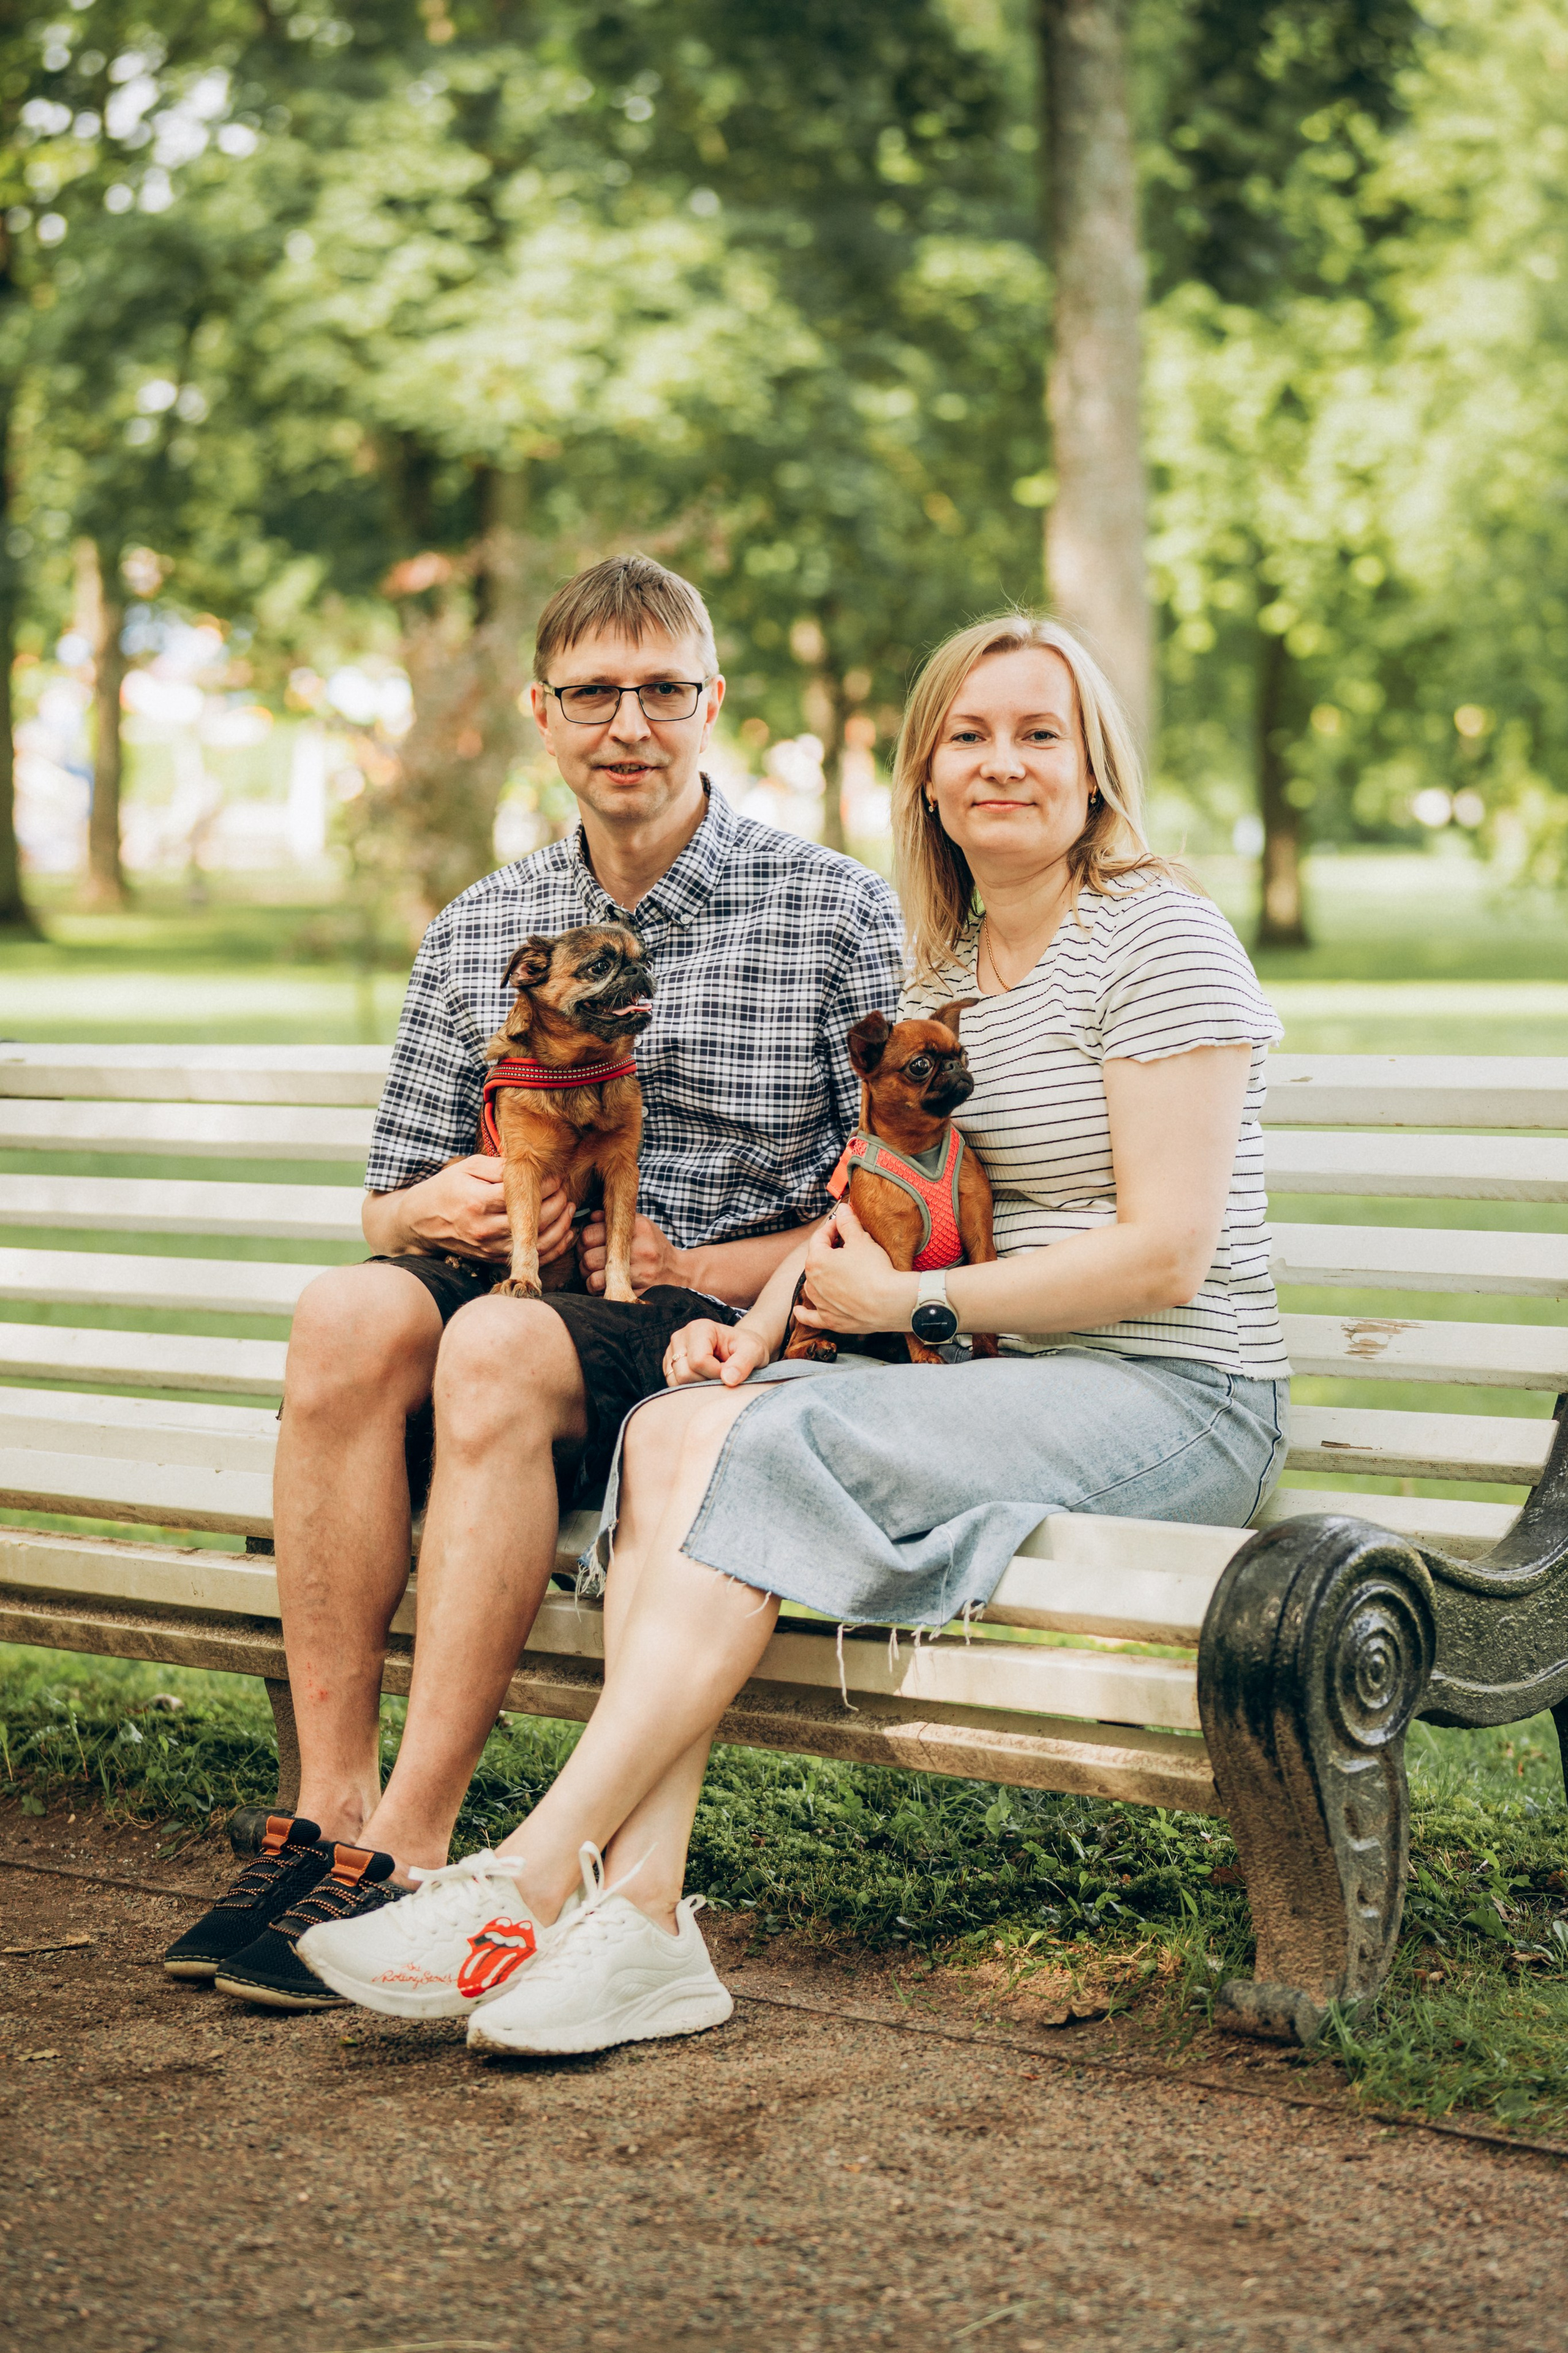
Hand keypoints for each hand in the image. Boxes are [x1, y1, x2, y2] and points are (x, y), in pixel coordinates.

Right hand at [385, 1156, 570, 1264]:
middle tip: (565, 1189)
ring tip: (569, 1207)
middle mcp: (485, 1227)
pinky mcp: (493, 1258)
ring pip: (537, 1242)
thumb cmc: (447, 1188)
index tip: (556, 1176)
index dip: (545, 1186)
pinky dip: (554, 1247)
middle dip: (558, 1203)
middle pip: (534, 1220)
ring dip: (561, 1225)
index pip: (522, 1196)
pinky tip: (566, 1232)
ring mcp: (490, 1246)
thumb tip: (529, 1167)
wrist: (422, 1221)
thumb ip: (499, 1167)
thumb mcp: (468, 1167)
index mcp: (478, 1201)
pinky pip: (530, 1257)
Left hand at [577, 1211, 685, 1295]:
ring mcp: (641, 1274)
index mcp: (638, 1229)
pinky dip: (599, 1291)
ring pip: (595, 1279)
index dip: (583, 1240)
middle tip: (587, 1261)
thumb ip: (616, 1220)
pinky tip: (605, 1285)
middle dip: (583, 1261)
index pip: (592, 1234)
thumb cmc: (654, 1247)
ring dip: (589, 1278)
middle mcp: (640, 1250)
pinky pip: (606, 1294)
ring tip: (594, 1274)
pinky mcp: (640, 1292)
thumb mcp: (640, 1226)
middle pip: (590, 1258)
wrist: (678, 1271)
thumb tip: (591, 1216)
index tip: (586, 1244)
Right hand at [664, 1319, 771, 1387]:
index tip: (730, 1371)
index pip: (699, 1361)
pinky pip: (674, 1385)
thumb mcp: (754, 1352)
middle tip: (722, 1373)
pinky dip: (690, 1387)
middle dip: (706, 1380)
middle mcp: (680, 1337)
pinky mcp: (669, 1365)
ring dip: (698, 1385)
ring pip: (676, 1382)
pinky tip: (704, 1378)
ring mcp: (672, 1351)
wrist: (740, 1349)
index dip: (716, 1373)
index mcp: (699, 1328)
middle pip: (684, 1373)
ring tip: (713, 1375)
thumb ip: (743, 1363)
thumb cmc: (747, 1348)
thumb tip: (728, 1380)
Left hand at [791, 1201, 916, 1334]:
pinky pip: (810, 1316)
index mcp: (816, 1260)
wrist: (889, 1303)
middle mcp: (812, 1283)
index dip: (832, 1227)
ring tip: (836, 1271)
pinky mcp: (829, 1320)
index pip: (820, 1237)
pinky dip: (804, 1313)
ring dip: (820, 1277)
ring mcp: (820, 1303)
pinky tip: (800, 1310)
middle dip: (829, 1251)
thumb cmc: (875, 1270)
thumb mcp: (861, 1240)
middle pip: (816, 1261)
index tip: (843, 1223)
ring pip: (813, 1286)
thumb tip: (842, 1209)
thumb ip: (847, 1223)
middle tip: (846, 1245)